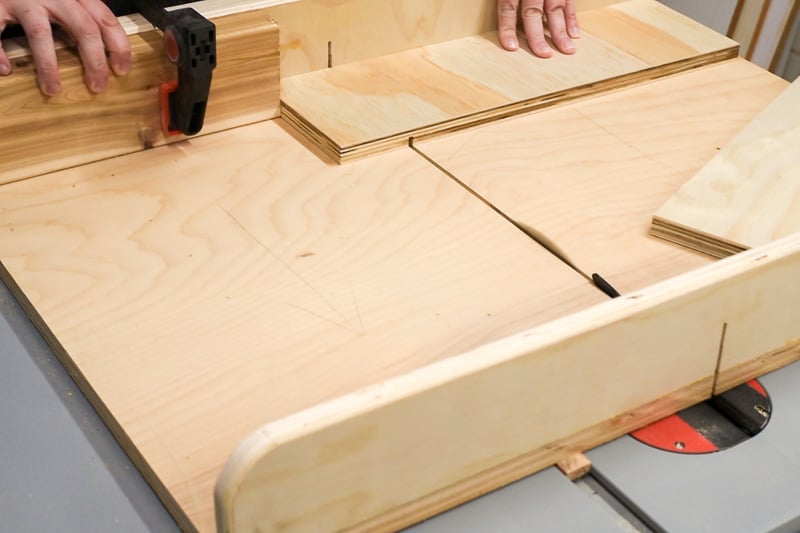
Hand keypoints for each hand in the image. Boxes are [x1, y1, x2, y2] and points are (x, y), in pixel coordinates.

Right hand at [0, 0, 130, 94]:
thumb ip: (81, 17)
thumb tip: (104, 50)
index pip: (105, 19)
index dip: (118, 46)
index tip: (122, 69)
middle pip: (83, 28)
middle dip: (94, 61)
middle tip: (97, 86)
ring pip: (40, 33)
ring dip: (48, 65)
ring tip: (53, 89)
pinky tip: (5, 69)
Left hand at [498, 0, 579, 57]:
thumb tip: (501, 12)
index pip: (508, 7)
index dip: (508, 27)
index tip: (511, 47)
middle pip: (533, 11)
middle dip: (538, 35)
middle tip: (543, 54)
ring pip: (555, 8)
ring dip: (561, 31)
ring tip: (567, 50)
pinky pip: (569, 1)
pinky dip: (572, 18)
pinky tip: (575, 34)